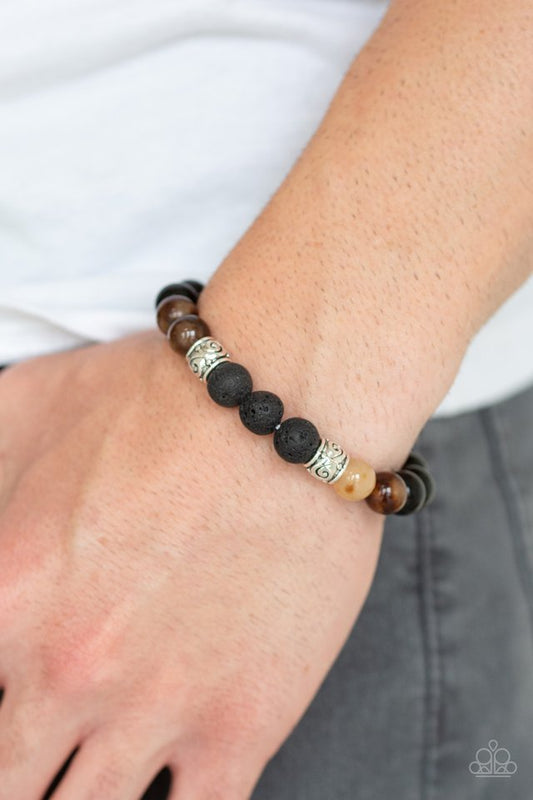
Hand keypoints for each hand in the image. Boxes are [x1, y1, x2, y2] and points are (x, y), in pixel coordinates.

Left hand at [0, 332, 383, 799]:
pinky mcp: (239, 726)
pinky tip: (166, 784)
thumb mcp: (23, 408)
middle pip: (8, 777)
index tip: (18, 689)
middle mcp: (62, 672)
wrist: (289, 401)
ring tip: (92, 761)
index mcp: (2, 597)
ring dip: (77, 795)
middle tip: (44, 742)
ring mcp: (153, 711)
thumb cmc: (157, 397)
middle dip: (20, 760)